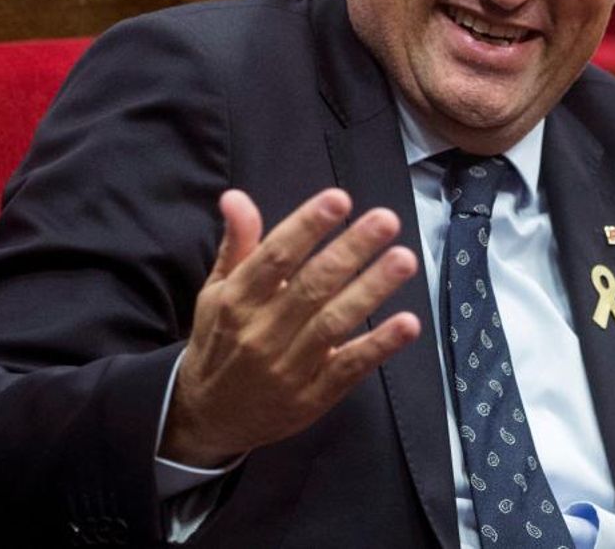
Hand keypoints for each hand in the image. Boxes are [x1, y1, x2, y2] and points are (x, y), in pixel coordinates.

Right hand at [160, 188, 420, 466]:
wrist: (207, 418)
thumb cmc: (220, 340)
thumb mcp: (217, 292)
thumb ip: (237, 244)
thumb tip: (236, 197)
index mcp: (236, 300)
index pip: (275, 257)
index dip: (307, 226)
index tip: (338, 199)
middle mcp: (261, 332)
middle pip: (312, 286)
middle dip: (351, 250)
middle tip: (386, 220)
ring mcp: (289, 367)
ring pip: (334, 322)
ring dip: (372, 290)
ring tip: (404, 259)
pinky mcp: (313, 396)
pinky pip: (350, 367)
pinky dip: (379, 346)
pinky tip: (407, 323)